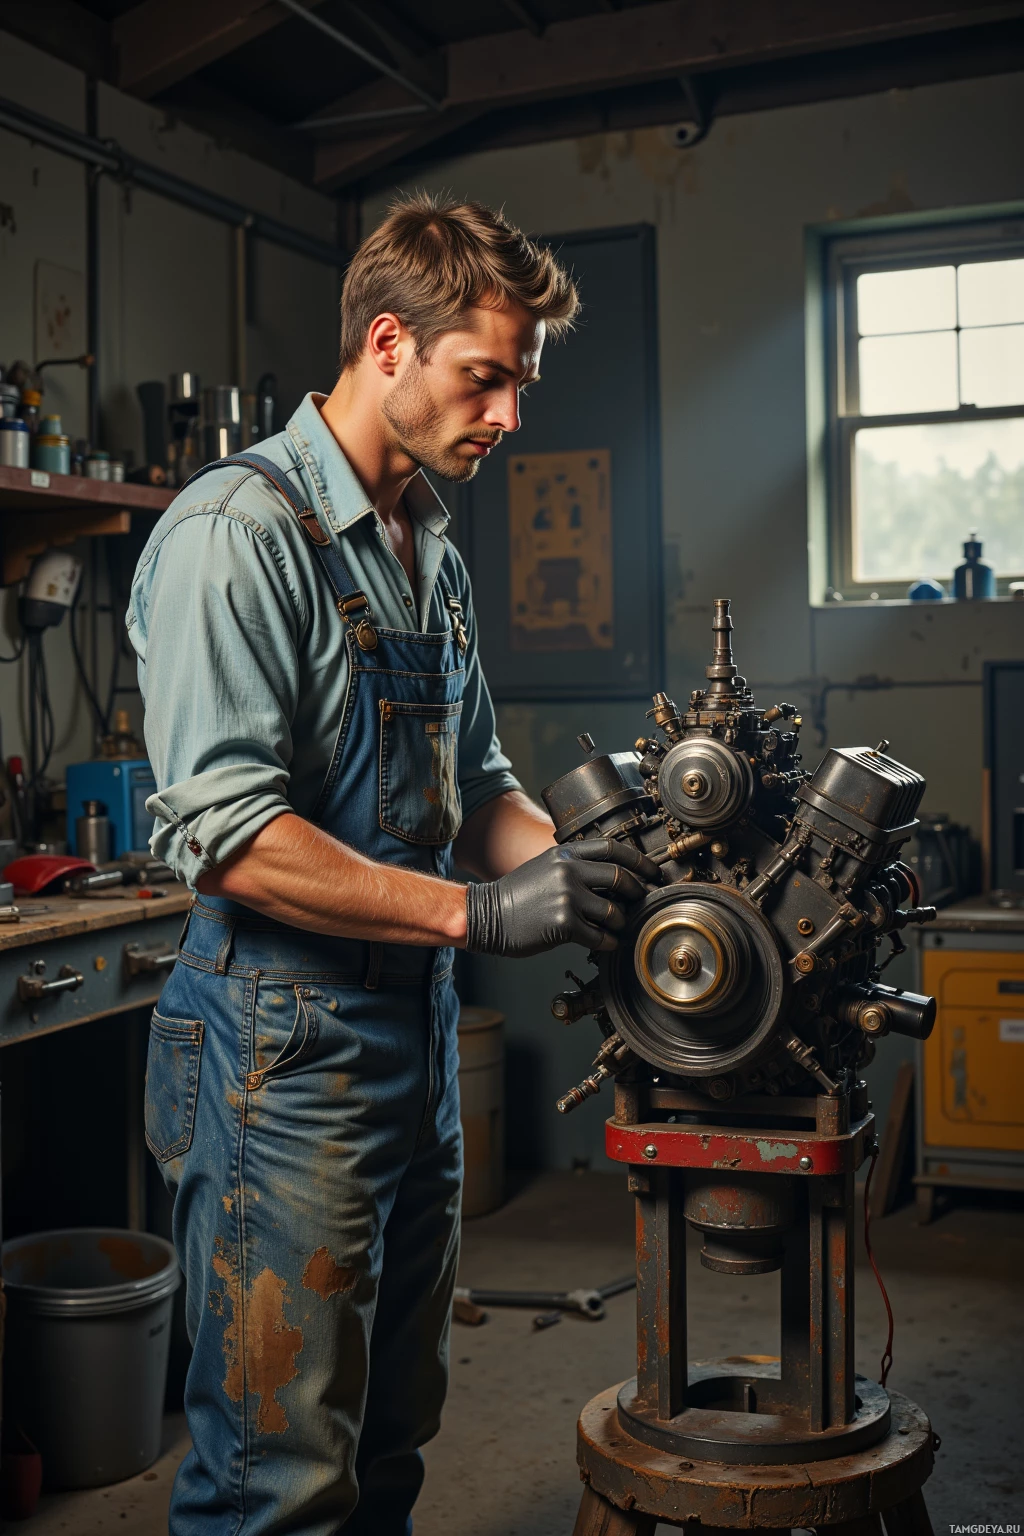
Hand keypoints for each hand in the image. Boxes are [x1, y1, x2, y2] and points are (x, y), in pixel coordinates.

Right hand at [464, 838, 659, 957]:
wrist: (487, 916)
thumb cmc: (517, 895)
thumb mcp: (546, 867)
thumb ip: (575, 865)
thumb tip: (612, 877)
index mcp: (565, 854)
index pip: (613, 848)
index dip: (639, 860)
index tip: (652, 871)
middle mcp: (568, 871)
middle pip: (620, 877)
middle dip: (637, 891)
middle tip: (643, 900)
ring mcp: (567, 896)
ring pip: (614, 910)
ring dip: (621, 922)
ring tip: (617, 927)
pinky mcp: (564, 923)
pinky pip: (600, 935)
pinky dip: (608, 942)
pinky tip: (606, 942)